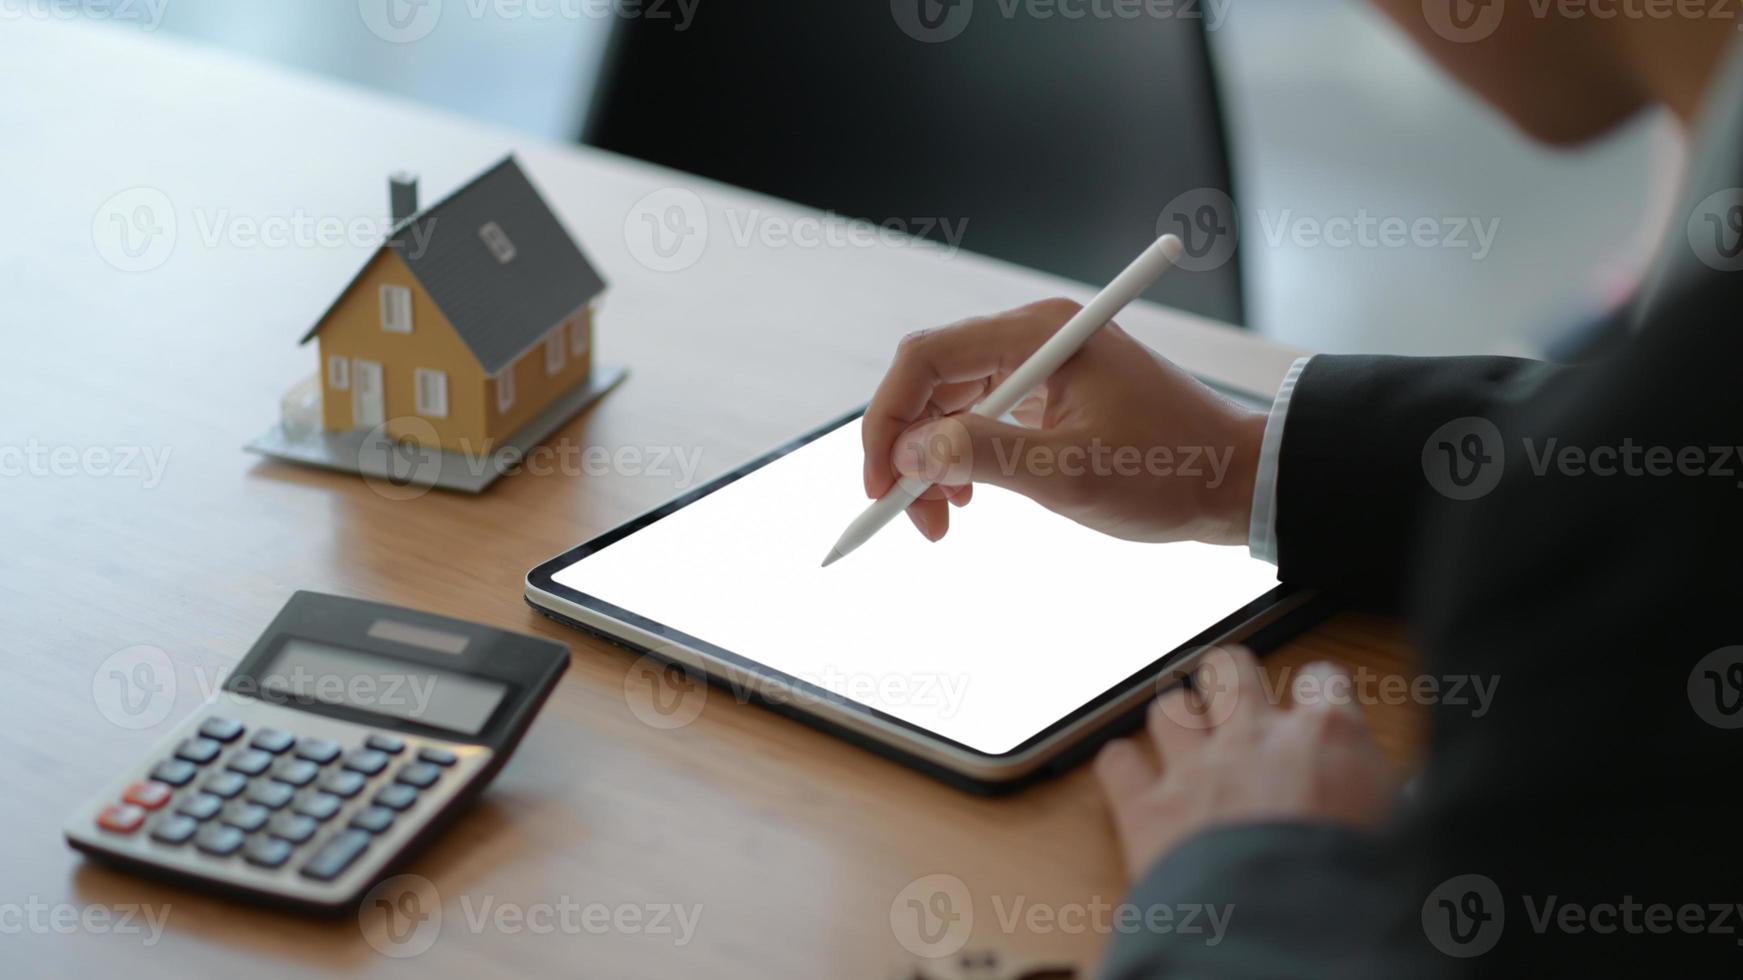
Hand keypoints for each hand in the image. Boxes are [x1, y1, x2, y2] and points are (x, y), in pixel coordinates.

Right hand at [862, 299, 1266, 544]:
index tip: (880, 483)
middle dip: (907, 448)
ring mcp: (1043, 363)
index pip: (926, 360)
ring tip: (941, 518)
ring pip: (953, 403)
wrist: (1236, 481)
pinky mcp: (1052, 393)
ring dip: (932, 460)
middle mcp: (1035, 336)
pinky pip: (982, 416)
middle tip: (906, 514)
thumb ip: (983, 455)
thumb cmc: (1170, 472)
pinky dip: (963, 458)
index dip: (889, 421)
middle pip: (932, 380)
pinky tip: (968, 498)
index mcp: (1040, 334)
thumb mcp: (1070, 473)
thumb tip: (909, 452)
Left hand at [1094, 648, 1397, 879]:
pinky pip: (1118, 762)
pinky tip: (1137, 783)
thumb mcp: (1398, 837)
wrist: (1288, 941)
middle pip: (1230, 668)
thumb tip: (1394, 800)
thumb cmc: (1353, 893)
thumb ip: (1383, 800)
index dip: (1318, 693)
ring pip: (1168, 707)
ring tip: (1188, 749)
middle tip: (1235, 707)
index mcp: (1326, 739)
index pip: (1322, 679)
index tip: (1316, 709)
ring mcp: (1194, 770)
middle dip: (1231, 683)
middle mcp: (1255, 740)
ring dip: (1177, 726)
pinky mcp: (1147, 810)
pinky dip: (1125, 770)